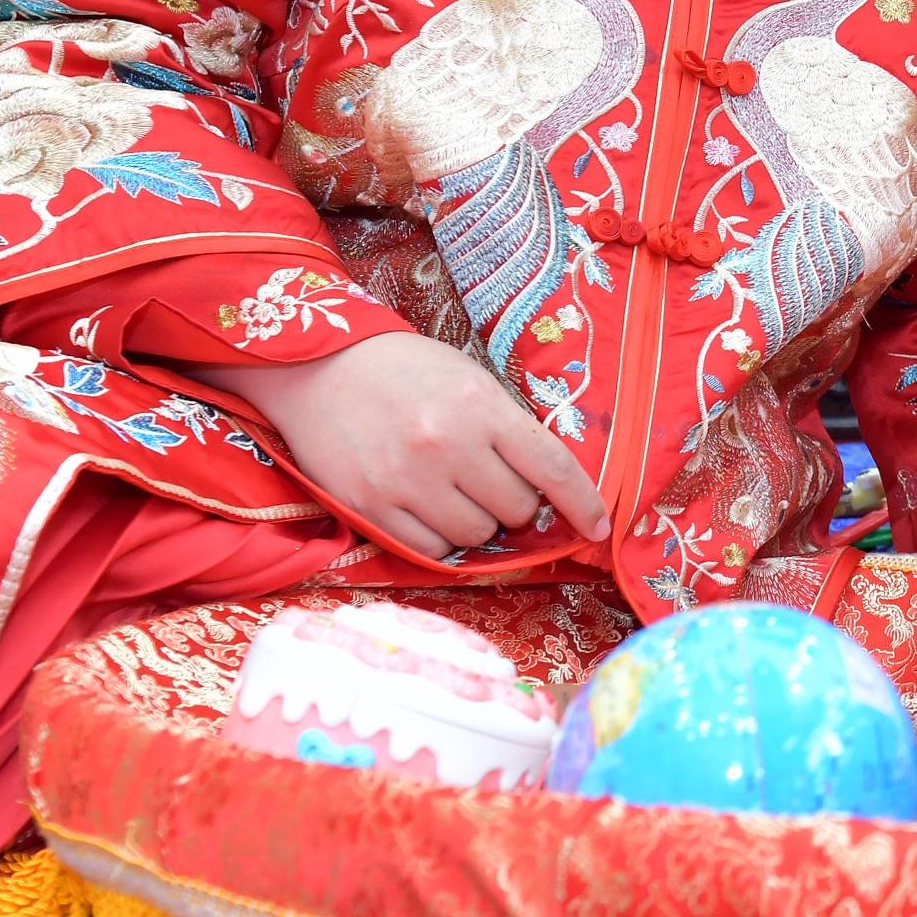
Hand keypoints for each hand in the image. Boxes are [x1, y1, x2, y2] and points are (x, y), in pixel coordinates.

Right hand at [193, 332, 607, 562]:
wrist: (317, 365)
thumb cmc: (402, 369)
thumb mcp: (467, 379)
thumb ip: (505, 427)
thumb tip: (547, 485)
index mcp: (481, 407)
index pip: (552, 468)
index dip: (583, 502)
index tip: (599, 524)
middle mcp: (448, 447)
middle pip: (517, 510)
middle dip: (516, 504)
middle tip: (493, 482)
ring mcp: (407, 481)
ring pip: (477, 536)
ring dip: (478, 523)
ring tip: (455, 491)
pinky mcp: (371, 508)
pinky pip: (431, 551)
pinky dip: (441, 539)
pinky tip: (427, 509)